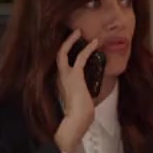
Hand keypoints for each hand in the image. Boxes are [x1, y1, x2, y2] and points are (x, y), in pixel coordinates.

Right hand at [53, 29, 99, 152]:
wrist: (77, 120)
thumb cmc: (79, 115)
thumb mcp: (78, 101)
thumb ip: (79, 94)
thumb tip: (87, 95)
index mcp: (60, 84)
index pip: (60, 65)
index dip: (65, 55)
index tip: (72, 48)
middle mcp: (59, 78)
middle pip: (58, 55)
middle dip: (65, 43)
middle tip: (75, 33)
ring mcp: (65, 76)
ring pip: (64, 52)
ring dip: (72, 41)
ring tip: (80, 32)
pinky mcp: (75, 75)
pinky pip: (80, 57)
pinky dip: (88, 49)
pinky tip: (95, 43)